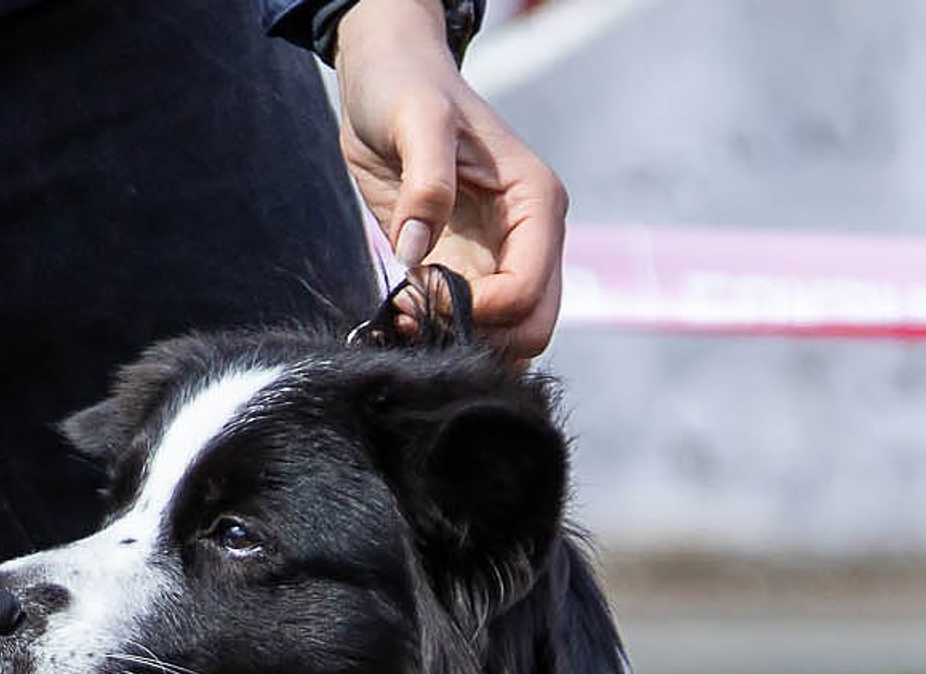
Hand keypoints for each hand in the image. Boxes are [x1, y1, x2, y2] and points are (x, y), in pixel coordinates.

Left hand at [332, 0, 567, 360]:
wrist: (389, 78)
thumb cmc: (407, 86)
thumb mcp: (418, 118)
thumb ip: (426, 183)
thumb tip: (416, 252)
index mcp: (536, 203)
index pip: (528, 292)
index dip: (479, 309)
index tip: (425, 289)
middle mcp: (531, 240)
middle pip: (531, 330)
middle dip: (477, 336)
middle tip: (418, 311)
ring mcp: (502, 262)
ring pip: (507, 339)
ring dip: (460, 343)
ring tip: (407, 311)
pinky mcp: (469, 274)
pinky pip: (473, 329)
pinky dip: (441, 336)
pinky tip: (404, 309)